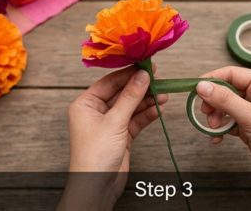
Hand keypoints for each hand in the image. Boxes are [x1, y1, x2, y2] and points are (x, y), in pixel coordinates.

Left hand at [59, 66, 165, 210]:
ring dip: (148, 101)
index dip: (129, 73)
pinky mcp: (122, 134)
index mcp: (86, 104)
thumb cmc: (95, 155)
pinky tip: (159, 109)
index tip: (148, 65)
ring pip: (132, 105)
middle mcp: (97, 112)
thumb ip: (131, 97)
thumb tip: (143, 75)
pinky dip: (148, 114)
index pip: (110, 82)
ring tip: (164, 95)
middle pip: (123, 93)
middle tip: (160, 80)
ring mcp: (110, 123)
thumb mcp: (115, 122)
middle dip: (142, 88)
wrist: (97, 185)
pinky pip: (137, 118)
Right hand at [194, 67, 250, 209]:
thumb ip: (226, 100)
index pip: (233, 74)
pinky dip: (222, 129)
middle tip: (205, 113)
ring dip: (216, 118)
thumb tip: (203, 86)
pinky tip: (218, 138)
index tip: (194, 88)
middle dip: (214, 102)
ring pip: (226, 108)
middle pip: (227, 91)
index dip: (212, 79)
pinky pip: (230, 123)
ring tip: (215, 128)